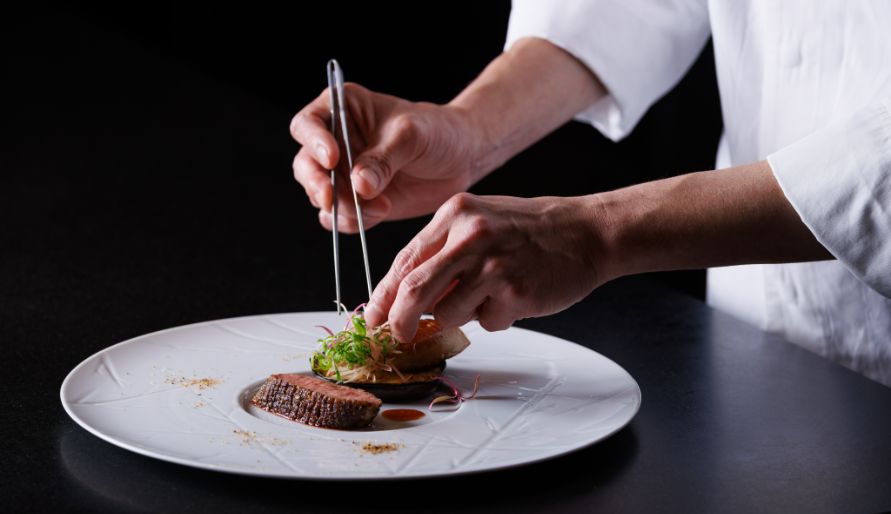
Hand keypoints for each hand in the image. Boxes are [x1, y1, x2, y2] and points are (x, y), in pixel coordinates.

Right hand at [290, 83, 483, 231]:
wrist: (461, 159)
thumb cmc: (437, 132)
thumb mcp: (411, 136)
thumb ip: (383, 159)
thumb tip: (359, 185)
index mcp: (343, 109)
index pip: (308, 123)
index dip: (313, 141)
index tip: (333, 158)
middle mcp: (335, 142)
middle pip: (306, 164)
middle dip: (318, 184)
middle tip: (333, 199)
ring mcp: (344, 175)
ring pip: (320, 195)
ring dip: (342, 207)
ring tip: (381, 207)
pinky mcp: (356, 202)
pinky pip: (339, 218)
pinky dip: (352, 222)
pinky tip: (378, 214)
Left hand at [363, 193, 612, 342]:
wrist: (587, 232)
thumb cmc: (530, 230)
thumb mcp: (479, 222)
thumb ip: (442, 253)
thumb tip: (406, 298)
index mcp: (455, 214)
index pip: (403, 261)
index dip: (383, 296)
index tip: (374, 318)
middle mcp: (470, 236)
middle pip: (413, 291)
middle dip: (399, 323)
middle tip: (398, 337)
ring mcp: (494, 265)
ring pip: (447, 314)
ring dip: (460, 318)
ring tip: (489, 296)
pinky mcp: (516, 293)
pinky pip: (487, 323)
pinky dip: (495, 319)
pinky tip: (515, 296)